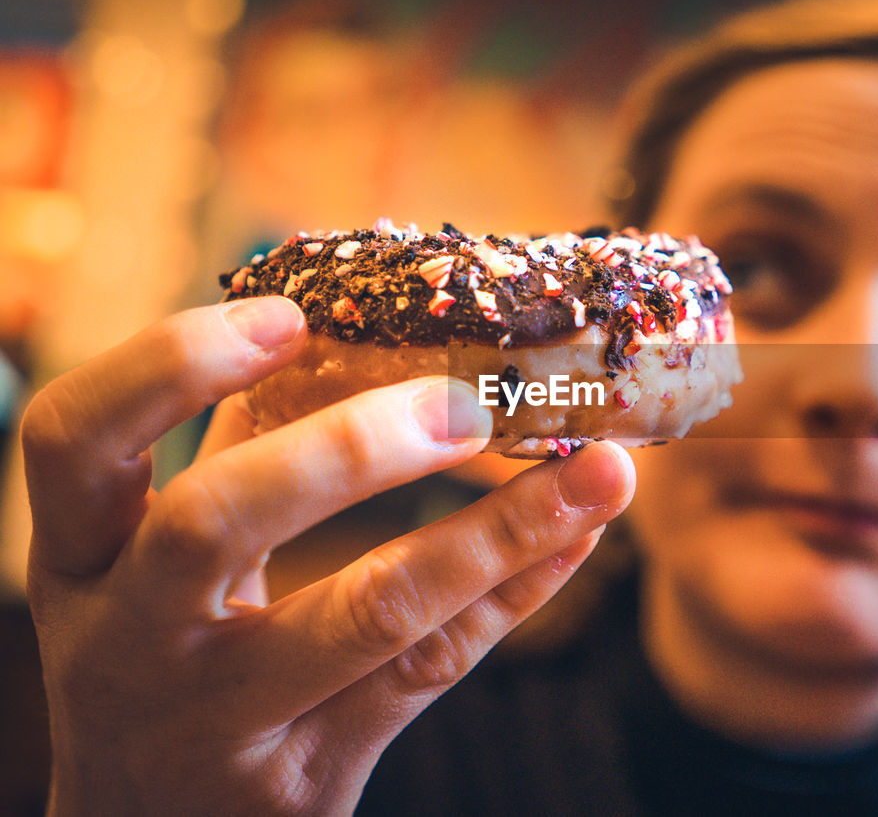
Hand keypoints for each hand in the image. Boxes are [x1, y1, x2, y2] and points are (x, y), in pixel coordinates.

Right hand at [21, 296, 634, 814]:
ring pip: (368, 613)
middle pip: (214, 521)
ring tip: (597, 472)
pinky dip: (512, 594)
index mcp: (80, 558)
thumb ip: (236, 454)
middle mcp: (128, 639)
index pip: (70, 437)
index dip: (170, 365)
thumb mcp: (156, 564)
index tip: (285, 317)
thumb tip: (344, 333)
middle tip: (468, 404)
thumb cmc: (164, 657)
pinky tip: (572, 539)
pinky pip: (427, 672)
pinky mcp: (303, 779)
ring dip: (494, 531)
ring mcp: (216, 721)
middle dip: (349, 447)